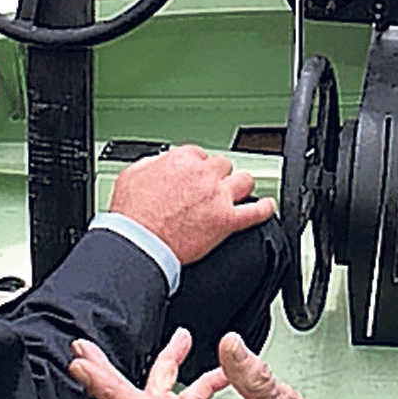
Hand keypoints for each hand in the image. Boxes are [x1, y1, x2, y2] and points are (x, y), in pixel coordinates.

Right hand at [109, 145, 274, 264]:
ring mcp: (218, 197)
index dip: (198, 167)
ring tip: (238, 194)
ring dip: (240, 187)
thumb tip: (158, 163)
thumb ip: (151, 164)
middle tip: (211, 188)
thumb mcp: (132, 175)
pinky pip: (256, 212)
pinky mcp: (227, 221)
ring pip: (243, 182)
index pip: (200, 155)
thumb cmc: (132, 215)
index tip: (195, 176)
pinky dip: (265, 209)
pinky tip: (266, 208)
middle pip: (223, 166)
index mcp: (181, 160)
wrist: (139, 243)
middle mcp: (203, 175)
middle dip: (218, 176)